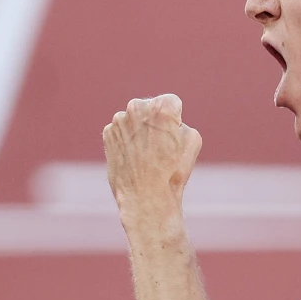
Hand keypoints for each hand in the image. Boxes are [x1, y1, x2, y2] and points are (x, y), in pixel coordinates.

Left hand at [103, 94, 202, 222]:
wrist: (146, 197)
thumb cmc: (173, 170)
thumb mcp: (193, 139)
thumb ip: (180, 121)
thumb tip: (168, 120)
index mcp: (161, 106)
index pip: (172, 102)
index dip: (175, 120)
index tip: (173, 137)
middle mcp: (137, 108)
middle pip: (150, 108)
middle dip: (155, 122)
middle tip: (160, 146)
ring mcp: (119, 120)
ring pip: (134, 120)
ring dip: (140, 131)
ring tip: (147, 155)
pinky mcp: (108, 134)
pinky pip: (121, 132)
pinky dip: (127, 141)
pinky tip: (134, 158)